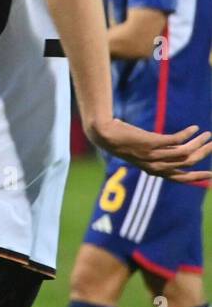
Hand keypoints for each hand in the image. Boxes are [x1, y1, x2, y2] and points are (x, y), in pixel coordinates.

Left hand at [88, 119, 211, 183]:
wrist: (105, 135)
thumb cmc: (125, 142)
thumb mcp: (146, 152)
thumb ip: (164, 154)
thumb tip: (183, 149)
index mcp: (154, 171)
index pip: (180, 178)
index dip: (197, 177)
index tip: (211, 174)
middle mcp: (155, 166)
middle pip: (187, 163)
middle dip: (203, 155)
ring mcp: (153, 155)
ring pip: (185, 152)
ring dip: (199, 142)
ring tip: (207, 134)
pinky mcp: (151, 143)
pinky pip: (177, 140)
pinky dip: (188, 134)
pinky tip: (194, 128)